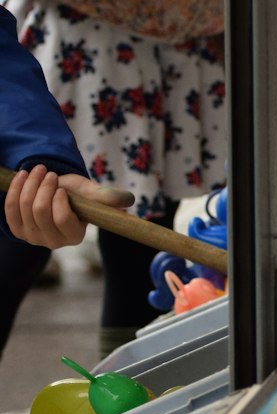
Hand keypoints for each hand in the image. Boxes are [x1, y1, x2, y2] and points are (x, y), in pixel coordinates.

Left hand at [4, 165, 133, 249]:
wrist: (54, 193)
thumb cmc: (76, 195)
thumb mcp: (90, 193)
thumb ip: (106, 197)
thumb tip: (128, 201)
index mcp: (75, 236)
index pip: (62, 219)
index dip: (58, 198)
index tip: (62, 186)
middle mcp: (53, 242)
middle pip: (40, 211)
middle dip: (43, 186)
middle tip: (49, 172)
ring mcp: (33, 238)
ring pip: (24, 206)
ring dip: (30, 182)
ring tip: (38, 171)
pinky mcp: (18, 231)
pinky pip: (10, 208)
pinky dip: (16, 187)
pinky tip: (23, 177)